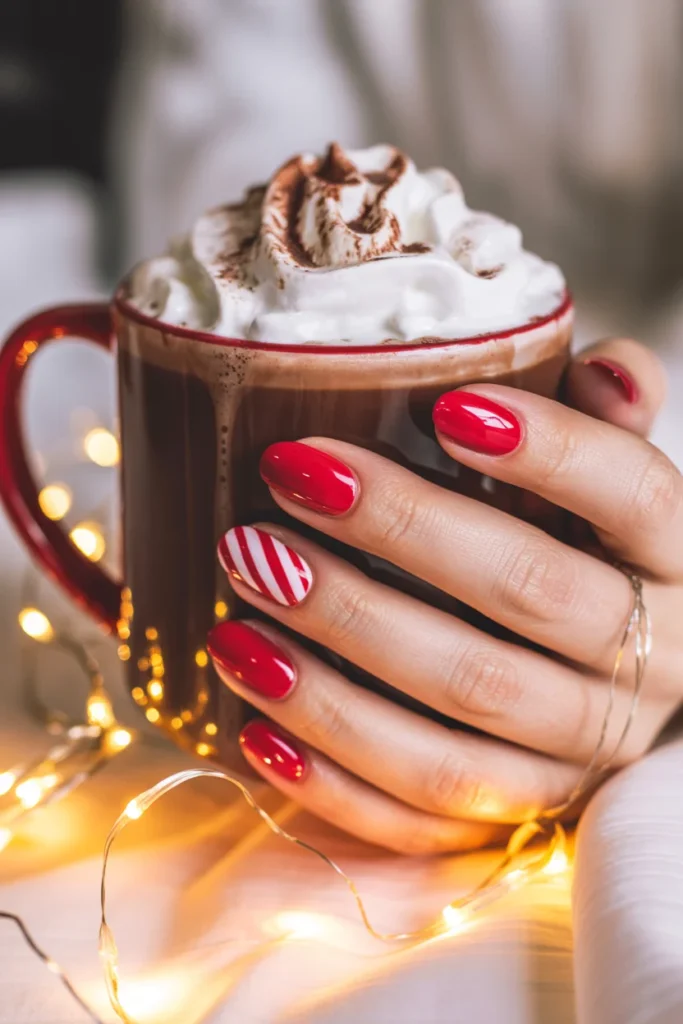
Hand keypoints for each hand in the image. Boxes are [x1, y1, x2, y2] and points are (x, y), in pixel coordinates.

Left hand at [208, 339, 681, 853]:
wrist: (621, 683)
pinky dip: (336, 779)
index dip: (551, 451)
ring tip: (238, 610)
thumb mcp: (613, 490)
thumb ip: (608, 425)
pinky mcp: (518, 815)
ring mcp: (578, 754)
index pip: (635, 495)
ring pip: (462, 717)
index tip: (446, 407)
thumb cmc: (592, 559)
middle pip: (527, 597)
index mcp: (675, 563)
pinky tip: (256, 730)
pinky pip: (426, 814)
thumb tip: (602, 363)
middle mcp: (645, 665)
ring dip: (340, 673)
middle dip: (400, 534)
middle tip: (287, 482)